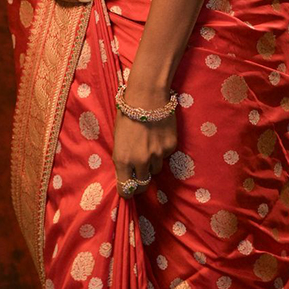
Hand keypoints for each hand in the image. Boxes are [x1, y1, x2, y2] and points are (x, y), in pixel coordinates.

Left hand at [113, 78, 179, 197]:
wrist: (147, 97)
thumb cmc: (126, 115)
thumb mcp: (118, 140)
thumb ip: (122, 158)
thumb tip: (127, 173)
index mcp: (122, 160)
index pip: (125, 189)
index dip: (127, 192)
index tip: (129, 190)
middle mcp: (140, 161)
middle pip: (143, 184)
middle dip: (141, 182)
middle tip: (140, 175)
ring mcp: (157, 155)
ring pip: (155, 169)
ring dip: (152, 163)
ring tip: (149, 146)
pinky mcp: (170, 147)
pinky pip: (165, 156)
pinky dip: (162, 150)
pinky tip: (158, 135)